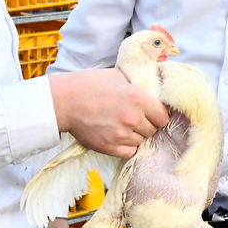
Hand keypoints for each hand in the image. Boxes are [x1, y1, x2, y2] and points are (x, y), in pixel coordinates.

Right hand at [50, 68, 169, 156]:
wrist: (64, 101)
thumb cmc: (89, 84)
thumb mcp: (118, 76)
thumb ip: (137, 84)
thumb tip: (153, 88)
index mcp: (138, 99)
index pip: (163, 117)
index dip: (158, 115)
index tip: (151, 114)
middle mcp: (133, 118)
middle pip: (153, 130)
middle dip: (146, 125)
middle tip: (133, 119)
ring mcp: (121, 134)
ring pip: (141, 141)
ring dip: (135, 135)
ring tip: (121, 125)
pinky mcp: (109, 147)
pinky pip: (129, 152)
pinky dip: (126, 146)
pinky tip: (117, 136)